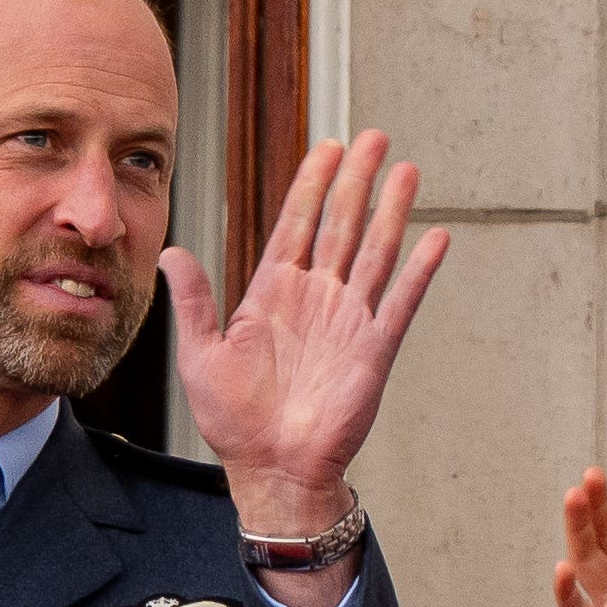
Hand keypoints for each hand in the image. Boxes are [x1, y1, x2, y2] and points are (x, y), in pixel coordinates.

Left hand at [163, 131, 448, 550]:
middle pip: (341, 224)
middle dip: (357, 180)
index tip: (327, 146)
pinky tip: (435, 237)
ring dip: (392, 211)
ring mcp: (348, 320)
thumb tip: (171, 251)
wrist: (272, 470)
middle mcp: (316, 297)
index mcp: (273, 292)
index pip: (297, 223)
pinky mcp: (373, 350)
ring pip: (375, 252)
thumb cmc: (234, 421)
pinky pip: (400, 303)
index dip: (311, 184)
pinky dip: (419, 271)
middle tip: (375, 137)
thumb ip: (193, 302)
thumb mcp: (200, 355)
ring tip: (407, 169)